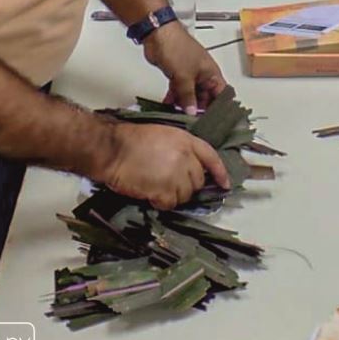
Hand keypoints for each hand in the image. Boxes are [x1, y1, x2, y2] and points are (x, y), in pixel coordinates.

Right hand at [100, 121, 229, 209]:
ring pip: (185, 195)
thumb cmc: (132, 140)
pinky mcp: (165, 190)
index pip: (211, 157)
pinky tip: (150, 193)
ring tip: (155, 186)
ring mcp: (176, 174)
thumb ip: (180, 149)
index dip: (219, 172)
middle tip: (168, 182)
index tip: (225, 184)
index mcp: (186, 140)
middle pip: (198, 180)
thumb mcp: (163, 135)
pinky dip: (160, 202)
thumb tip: (189, 167)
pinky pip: (171, 204)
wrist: (113, 149)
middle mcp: (185, 157)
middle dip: (186, 184)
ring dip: (172, 195)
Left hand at [142, 21, 228, 113]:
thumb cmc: (177, 47)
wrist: (158, 35)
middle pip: (206, 98)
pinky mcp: (177, 75)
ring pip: (191, 96)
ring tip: (181, 118)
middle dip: (199, 110)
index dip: (220, 108)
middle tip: (194, 124)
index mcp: (212, 73)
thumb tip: (192, 113)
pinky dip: (175, 99)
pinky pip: (179, 91)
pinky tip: (170, 108)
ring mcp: (189, 75)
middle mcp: (203, 75)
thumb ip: (188, 97)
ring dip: (185, 105)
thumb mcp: (185, 77)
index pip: (222, 94)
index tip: (214, 122)